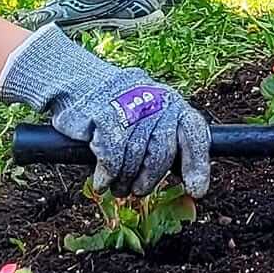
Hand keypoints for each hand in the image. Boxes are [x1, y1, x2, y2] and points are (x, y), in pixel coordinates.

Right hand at [0, 28, 211, 196]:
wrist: (76, 81)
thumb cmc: (117, 108)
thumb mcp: (147, 116)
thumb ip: (165, 139)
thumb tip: (187, 178)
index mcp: (171, 102)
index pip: (192, 132)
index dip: (197, 163)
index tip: (197, 190)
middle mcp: (155, 100)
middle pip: (162, 150)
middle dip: (151, 178)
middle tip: (139, 191)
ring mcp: (129, 105)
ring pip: (135, 155)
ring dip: (126, 179)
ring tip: (119, 188)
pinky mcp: (103, 113)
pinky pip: (112, 154)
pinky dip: (107, 174)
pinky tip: (102, 181)